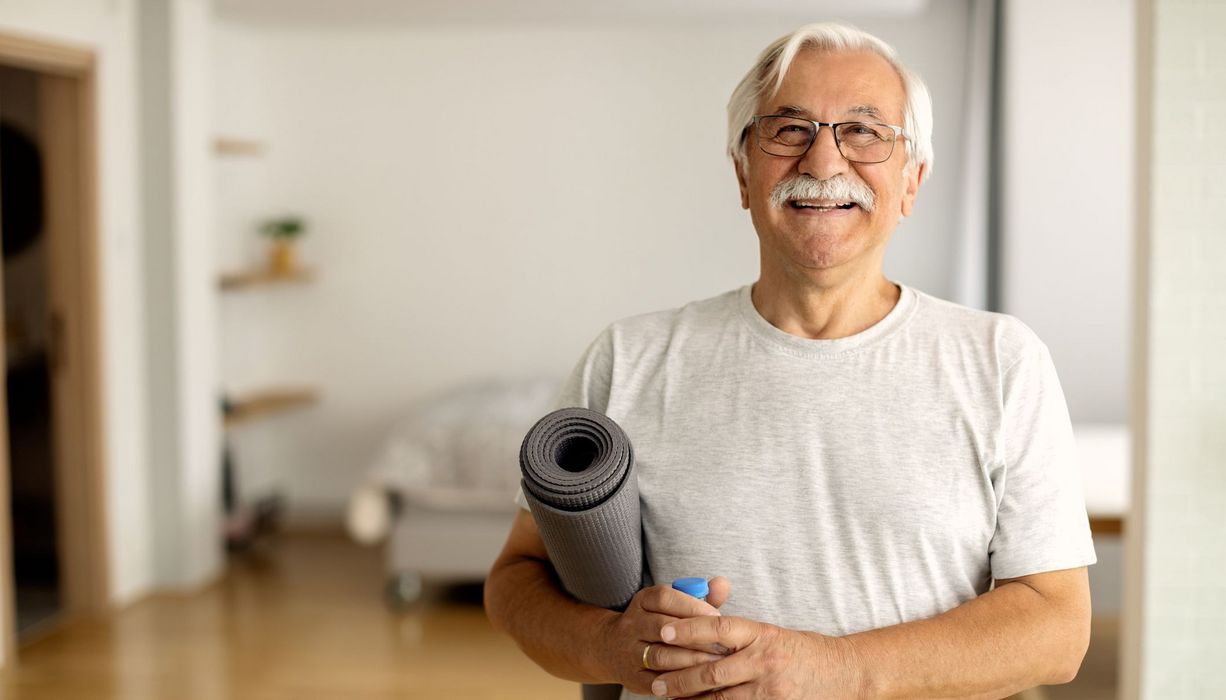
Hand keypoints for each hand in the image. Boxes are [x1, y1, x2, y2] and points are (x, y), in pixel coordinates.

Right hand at [596, 581, 728, 694]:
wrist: (612, 648)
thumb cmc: (655, 623)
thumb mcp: (671, 605)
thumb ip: (699, 596)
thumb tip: (722, 583)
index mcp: (642, 601)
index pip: (664, 598)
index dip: (692, 607)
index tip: (717, 617)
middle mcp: (632, 624)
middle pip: (663, 628)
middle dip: (696, 637)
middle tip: (722, 645)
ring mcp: (630, 651)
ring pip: (660, 656)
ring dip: (691, 660)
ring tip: (715, 663)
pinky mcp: (633, 677)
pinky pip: (657, 680)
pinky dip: (679, 681)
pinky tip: (698, 681)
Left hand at [648, 616, 864, 698]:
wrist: (844, 672)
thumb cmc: (803, 651)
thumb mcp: (772, 634)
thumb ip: (740, 634)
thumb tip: (702, 630)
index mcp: (761, 633)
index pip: (720, 627)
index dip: (690, 628)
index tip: (665, 631)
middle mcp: (764, 660)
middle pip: (713, 670)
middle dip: (680, 677)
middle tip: (656, 682)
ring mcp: (770, 688)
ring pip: (720, 698)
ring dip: (691, 699)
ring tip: (669, 697)